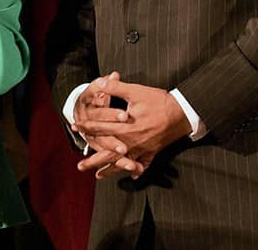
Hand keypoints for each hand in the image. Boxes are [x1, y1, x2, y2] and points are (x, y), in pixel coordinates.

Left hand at [73, 76, 191, 165]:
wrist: (183, 113)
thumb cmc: (159, 101)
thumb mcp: (136, 91)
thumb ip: (116, 88)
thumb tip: (99, 81)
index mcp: (125, 127)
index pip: (100, 128)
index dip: (86, 127)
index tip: (73, 128)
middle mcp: (132, 141)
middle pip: (108, 153)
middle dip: (93, 160)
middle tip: (79, 166)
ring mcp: (142, 148)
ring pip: (123, 162)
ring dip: (110, 169)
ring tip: (98, 176)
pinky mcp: (153, 151)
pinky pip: (143, 163)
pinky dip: (137, 170)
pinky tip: (132, 176)